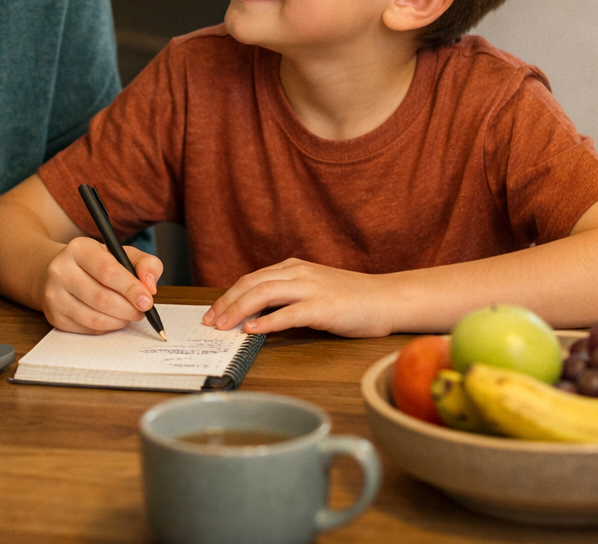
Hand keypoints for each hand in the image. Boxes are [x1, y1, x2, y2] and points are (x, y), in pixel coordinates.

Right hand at [39, 236, 163, 334]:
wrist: (62, 271)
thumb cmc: (97, 263)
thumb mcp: (122, 253)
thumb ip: (145, 264)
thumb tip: (150, 287)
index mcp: (79, 248)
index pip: (107, 271)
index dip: (130, 288)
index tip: (147, 300)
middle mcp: (61, 270)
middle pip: (101, 298)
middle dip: (128, 308)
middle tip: (142, 310)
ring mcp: (54, 295)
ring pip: (94, 318)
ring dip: (119, 321)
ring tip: (129, 314)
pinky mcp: (54, 316)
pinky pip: (88, 329)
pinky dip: (107, 327)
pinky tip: (112, 318)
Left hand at [202, 259, 397, 337]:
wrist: (386, 299)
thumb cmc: (351, 299)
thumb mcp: (313, 289)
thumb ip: (287, 296)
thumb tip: (255, 315)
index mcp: (294, 268)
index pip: (252, 279)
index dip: (229, 295)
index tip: (213, 312)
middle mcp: (299, 273)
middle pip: (252, 284)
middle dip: (227, 303)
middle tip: (210, 322)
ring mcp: (312, 288)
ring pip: (265, 294)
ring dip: (240, 310)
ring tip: (224, 326)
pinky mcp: (324, 307)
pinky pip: (289, 313)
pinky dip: (268, 322)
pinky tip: (253, 330)